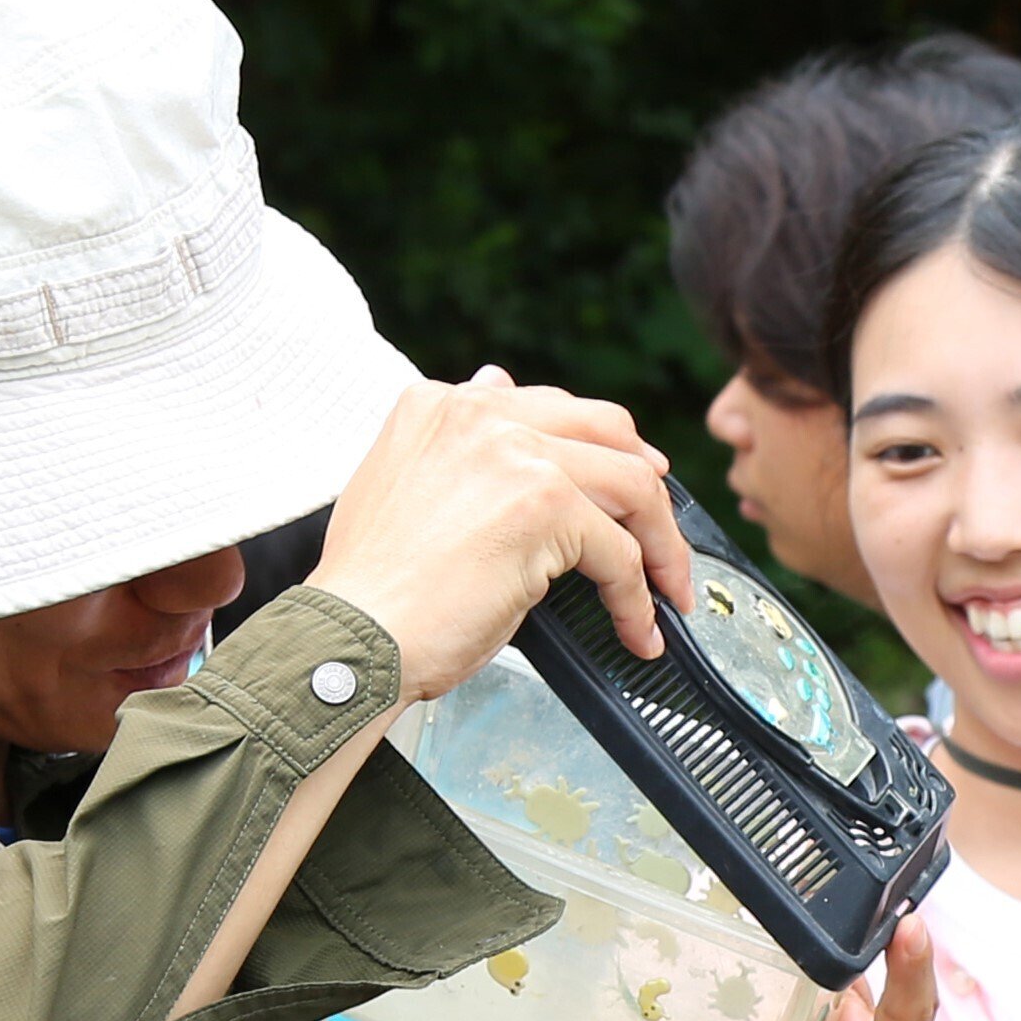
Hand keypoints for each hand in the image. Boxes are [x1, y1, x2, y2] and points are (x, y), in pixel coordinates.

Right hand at [307, 371, 692, 695]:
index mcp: (442, 404)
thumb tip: (498, 385)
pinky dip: (638, 599)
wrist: (353, 636)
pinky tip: (637, 629)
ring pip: (632, 486)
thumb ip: (458, 441)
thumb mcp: (404, 484)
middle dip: (647, 485)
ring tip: (667, 591)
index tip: (626, 482)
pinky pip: (621, 554)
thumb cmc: (377, 587)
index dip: (600, 450)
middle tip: (662, 534)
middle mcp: (481, 415)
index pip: (550, 408)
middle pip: (607, 430)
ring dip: (661, 545)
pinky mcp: (545, 507)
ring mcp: (516, 455)